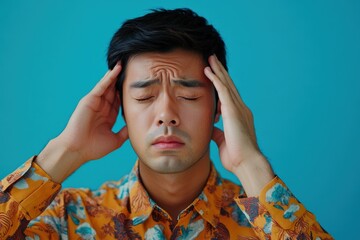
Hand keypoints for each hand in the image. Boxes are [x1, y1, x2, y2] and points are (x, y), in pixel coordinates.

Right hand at [55, 63, 127, 162]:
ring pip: (109, 86)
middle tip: (134, 69)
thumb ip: (125, 132)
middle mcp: (102, 108)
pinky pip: (101, 86)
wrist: (78, 150)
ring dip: (117, 75)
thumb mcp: (116, 139)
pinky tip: (116, 69)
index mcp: (108, 116)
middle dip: (123, 82)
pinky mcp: (90, 99)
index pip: (120, 102)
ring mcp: (96, 103)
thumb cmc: (93, 148)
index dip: (128, 94)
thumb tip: (136, 127)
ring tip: (126, 64)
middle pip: (115, 92)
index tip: (139, 86)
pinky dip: (109, 78)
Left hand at [204, 55, 273, 195]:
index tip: (214, 73)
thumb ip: (217, 132)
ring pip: (226, 84)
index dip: (222, 83)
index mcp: (239, 116)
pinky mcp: (233, 111)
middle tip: (213, 59)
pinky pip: (223, 90)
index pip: (229, 95)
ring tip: (210, 59)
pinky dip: (215, 80)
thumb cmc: (236, 156)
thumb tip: (211, 128)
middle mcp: (240, 109)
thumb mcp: (223, 141)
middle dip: (220, 71)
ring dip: (217, 70)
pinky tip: (208, 71)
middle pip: (229, 85)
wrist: (247, 163)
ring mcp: (238, 108)